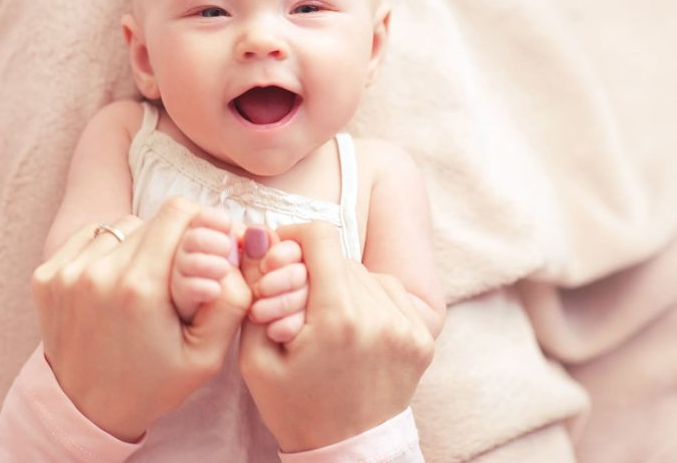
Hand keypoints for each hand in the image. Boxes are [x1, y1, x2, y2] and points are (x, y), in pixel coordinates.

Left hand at [32, 197, 250, 441]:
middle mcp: (99, 273)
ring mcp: (67, 273)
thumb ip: (230, 302)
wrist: (85, 411)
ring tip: (144, 283)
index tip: (207, 242)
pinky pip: (90, 238)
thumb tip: (233, 249)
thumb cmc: (151, 384)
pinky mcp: (46, 276)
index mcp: (141, 288)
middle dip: (172, 238)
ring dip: (139, 245)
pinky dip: (107, 250)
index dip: (200, 221)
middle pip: (151, 220)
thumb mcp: (205, 357)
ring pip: (120, 227)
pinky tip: (115, 282)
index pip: (178, 212)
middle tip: (177, 273)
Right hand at [238, 221, 434, 452]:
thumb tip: (260, 241)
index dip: (294, 236)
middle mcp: (379, 317)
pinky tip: (350, 323)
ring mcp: (406, 327)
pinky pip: (389, 292)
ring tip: (322, 317)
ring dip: (340, 283)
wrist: (347, 454)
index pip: (320, 237)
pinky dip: (367, 297)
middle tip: (293, 298)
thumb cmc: (296, 409)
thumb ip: (254, 294)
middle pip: (339, 257)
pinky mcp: (422, 337)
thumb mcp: (255, 359)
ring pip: (364, 272)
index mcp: (336, 319)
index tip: (280, 252)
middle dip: (312, 268)